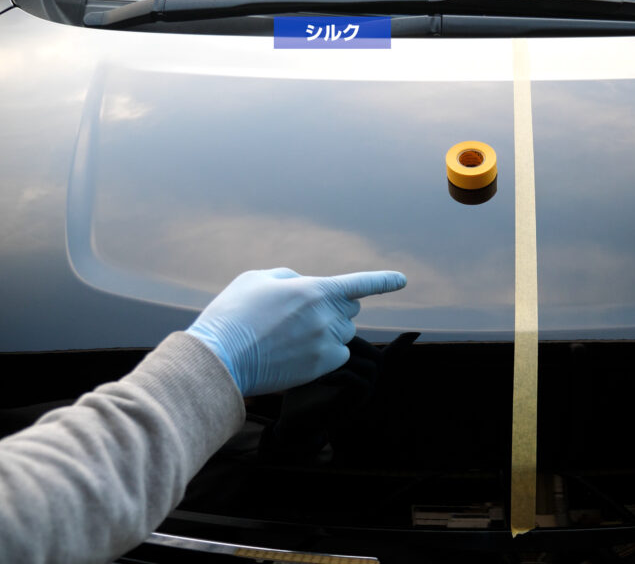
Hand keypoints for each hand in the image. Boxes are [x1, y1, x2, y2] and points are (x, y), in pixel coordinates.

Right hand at [186, 268, 406, 395]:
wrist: (222, 357)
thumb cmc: (234, 314)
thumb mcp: (257, 279)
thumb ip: (291, 278)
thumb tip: (306, 285)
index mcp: (314, 289)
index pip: (359, 283)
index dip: (384, 281)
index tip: (403, 280)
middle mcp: (327, 315)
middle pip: (350, 310)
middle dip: (335, 309)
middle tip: (302, 317)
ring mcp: (327, 342)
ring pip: (345, 333)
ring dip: (330, 331)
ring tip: (295, 337)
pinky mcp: (324, 366)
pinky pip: (339, 354)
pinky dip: (327, 352)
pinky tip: (299, 353)